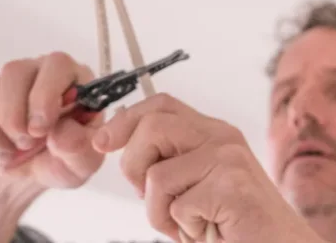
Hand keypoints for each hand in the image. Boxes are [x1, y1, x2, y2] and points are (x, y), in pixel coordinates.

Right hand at [0, 52, 104, 189]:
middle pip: (13, 72)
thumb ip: (80, 149)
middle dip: (13, 116)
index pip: (56, 64)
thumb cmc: (67, 156)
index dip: (44, 95)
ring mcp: (4, 83)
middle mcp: (35, 70)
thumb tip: (60, 136)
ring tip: (6, 156)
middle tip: (24, 145)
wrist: (38, 169)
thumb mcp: (83, 161)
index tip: (39, 130)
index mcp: (69, 76)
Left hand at [92, 93, 320, 242]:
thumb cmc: (232, 225)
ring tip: (185, 223)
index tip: (102, 142)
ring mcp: (229, 160)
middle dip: (134, 167)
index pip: (160, 105)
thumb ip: (167, 159)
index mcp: (212, 132)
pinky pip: (178, 207)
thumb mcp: (193, 185)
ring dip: (158, 210)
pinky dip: (184, 229)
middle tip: (150, 199)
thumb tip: (117, 137)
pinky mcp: (232, 187)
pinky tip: (209, 230)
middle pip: (151, 127)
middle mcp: (222, 137)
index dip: (126, 119)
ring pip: (157, 174)